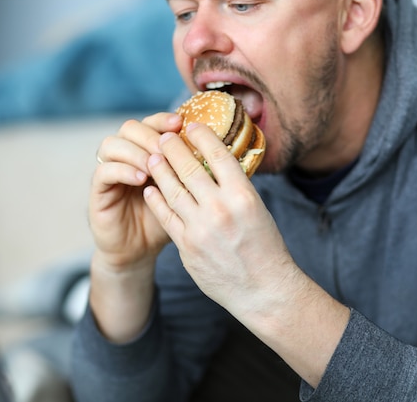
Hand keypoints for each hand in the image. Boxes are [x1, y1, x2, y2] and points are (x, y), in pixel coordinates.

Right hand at [88, 112, 181, 342]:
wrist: (140, 252)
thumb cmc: (170, 223)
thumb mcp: (189, 195)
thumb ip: (197, 173)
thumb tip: (229, 152)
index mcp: (147, 152)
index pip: (152, 123)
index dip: (164, 120)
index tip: (182, 123)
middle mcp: (125, 157)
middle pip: (130, 128)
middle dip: (150, 134)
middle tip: (167, 144)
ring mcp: (109, 172)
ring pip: (112, 144)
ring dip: (135, 151)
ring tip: (155, 163)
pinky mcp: (98, 192)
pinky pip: (104, 171)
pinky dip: (122, 171)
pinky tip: (142, 179)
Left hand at [143, 122, 290, 315]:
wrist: (264, 290)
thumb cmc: (265, 248)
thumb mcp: (258, 210)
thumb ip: (235, 189)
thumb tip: (215, 165)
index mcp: (243, 195)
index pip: (217, 154)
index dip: (201, 136)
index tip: (191, 126)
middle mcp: (220, 208)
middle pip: (189, 168)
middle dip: (172, 148)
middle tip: (163, 137)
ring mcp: (200, 228)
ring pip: (172, 190)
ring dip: (159, 170)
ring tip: (152, 157)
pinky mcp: (186, 247)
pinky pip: (166, 216)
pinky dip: (156, 200)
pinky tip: (150, 189)